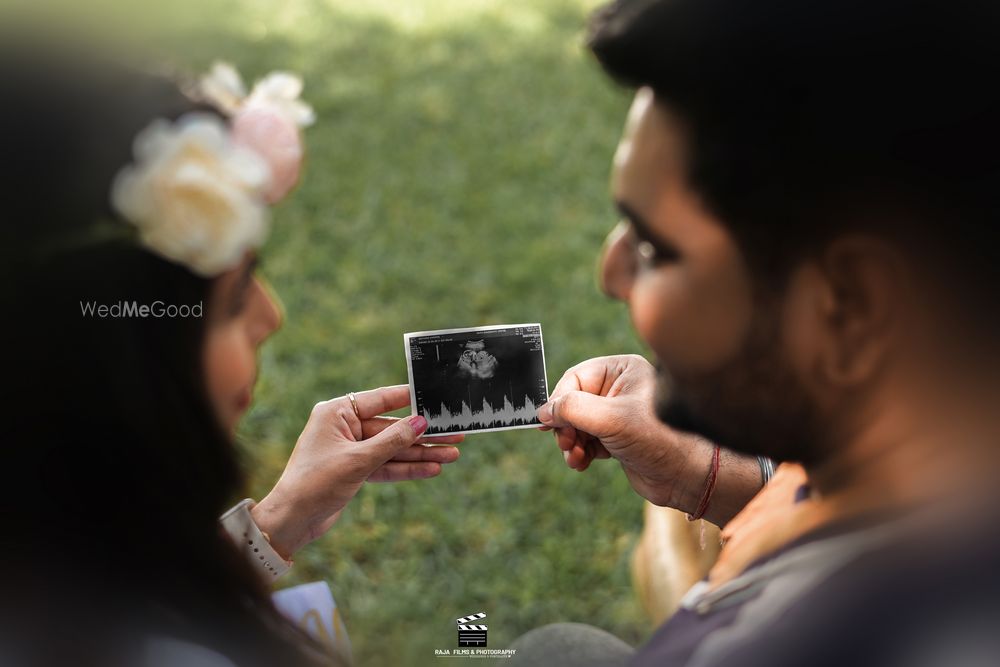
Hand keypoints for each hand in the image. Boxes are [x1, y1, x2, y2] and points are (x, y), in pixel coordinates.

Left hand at [251, 385, 461, 558]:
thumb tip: (421, 422)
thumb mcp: (358, 460)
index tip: (435, 395)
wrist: (291, 520)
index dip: (409, 398)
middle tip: (455, 434)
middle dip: (423, 435)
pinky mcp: (354, 471)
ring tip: (452, 454)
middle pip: (392, 428)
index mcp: (336, 413)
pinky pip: (386, 466)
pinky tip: (432, 468)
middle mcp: (343, 427)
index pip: (379, 399)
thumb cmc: (315, 483)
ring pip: (393, 449)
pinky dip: (407, 468)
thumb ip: (392, 441)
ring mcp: (350, 450)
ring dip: (420, 454)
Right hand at [537, 354, 690, 505]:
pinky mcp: (618, 438)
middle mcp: (620, 388)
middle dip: (565, 426)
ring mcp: (618, 414)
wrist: (687, 476)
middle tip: (566, 444)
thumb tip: (543, 410)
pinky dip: (579, 452)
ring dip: (570, 442)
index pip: (576, 378)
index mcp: (622, 370)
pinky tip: (581, 463)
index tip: (548, 424)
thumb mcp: (611, 419)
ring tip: (574, 458)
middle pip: (573, 402)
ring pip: (577, 424)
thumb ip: (573, 409)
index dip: (559, 401)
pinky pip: (586, 441)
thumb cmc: (658, 439)